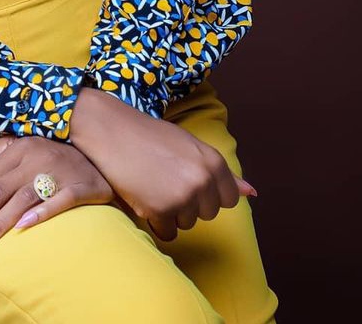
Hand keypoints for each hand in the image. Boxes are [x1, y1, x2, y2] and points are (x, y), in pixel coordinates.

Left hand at [0, 134, 114, 254]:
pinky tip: (22, 228)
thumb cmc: (51, 155)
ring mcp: (57, 172)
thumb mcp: (19, 148)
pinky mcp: (78, 187)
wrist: (99, 155)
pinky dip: (39, 213)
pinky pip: (57, 201)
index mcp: (18, 148)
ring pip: (21, 199)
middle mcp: (34, 158)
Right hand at [69, 85, 256, 241]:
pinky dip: (155, 221)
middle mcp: (202, 180)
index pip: (228, 199)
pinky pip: (167, 232)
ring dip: (171, 212)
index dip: (207, 193)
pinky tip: (143, 197)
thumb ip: (219, 172)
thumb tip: (251, 193)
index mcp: (213, 162)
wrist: (110, 131)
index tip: (186, 180)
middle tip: (164, 179)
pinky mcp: (161, 210)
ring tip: (151, 184)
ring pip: (187, 223)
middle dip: (189, 203)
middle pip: (207, 213)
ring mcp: (182, 196)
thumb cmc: (148, 136)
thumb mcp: (188, 145)